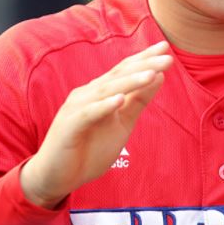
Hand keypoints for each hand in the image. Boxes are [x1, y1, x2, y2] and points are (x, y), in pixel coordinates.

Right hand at [20, 41, 172, 207]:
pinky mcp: (69, 126)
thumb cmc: (88, 149)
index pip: (125, 70)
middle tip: (167, 56)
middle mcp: (89, 94)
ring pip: (106, 90)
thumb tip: (158, 76)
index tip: (166, 48)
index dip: (145, 58)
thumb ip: (137, 101)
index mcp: (101, 92)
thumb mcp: (121, 124)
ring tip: (151, 74)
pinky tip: (118, 100)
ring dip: (129, 81)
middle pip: (119, 75)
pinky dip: (103, 106)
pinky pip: (88, 114)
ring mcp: (77, 108)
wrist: (56, 176)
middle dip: (144, 65)